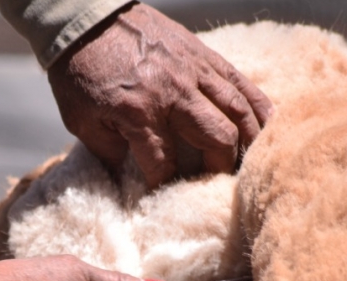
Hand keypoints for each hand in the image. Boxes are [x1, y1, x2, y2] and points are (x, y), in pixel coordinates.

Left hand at [48, 3, 272, 188]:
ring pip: (237, 110)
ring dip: (248, 140)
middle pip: (217, 138)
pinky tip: (267, 124)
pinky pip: (240, 82)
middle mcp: (172, 93)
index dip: (166, 186)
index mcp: (138, 112)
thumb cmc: (80, 72)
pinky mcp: (203, 55)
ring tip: (247, 161)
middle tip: (214, 181)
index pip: (164, 163)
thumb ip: (106, 151)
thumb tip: (125, 180)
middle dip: (219, 167)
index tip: (167, 196)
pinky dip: (257, 105)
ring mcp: (193, 71)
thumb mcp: (80, 119)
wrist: (88, 18)